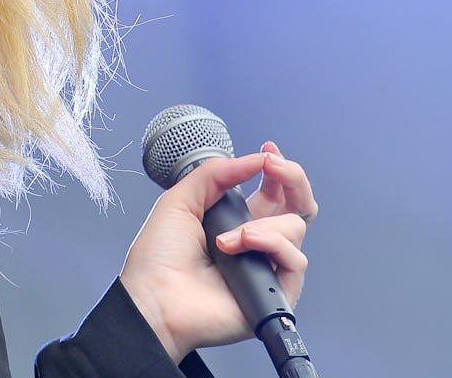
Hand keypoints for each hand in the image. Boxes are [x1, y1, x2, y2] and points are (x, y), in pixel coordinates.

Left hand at [119, 141, 317, 362]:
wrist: (153, 299)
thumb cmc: (158, 259)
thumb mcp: (181, 200)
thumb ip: (216, 174)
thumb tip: (254, 159)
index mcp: (236, 223)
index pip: (273, 194)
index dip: (278, 171)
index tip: (269, 152)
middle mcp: (256, 244)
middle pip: (298, 207)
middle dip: (293, 179)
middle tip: (274, 165)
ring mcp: (267, 268)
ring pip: (295, 228)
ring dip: (261, 224)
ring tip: (226, 238)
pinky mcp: (276, 293)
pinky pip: (294, 259)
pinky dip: (269, 243)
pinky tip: (240, 245)